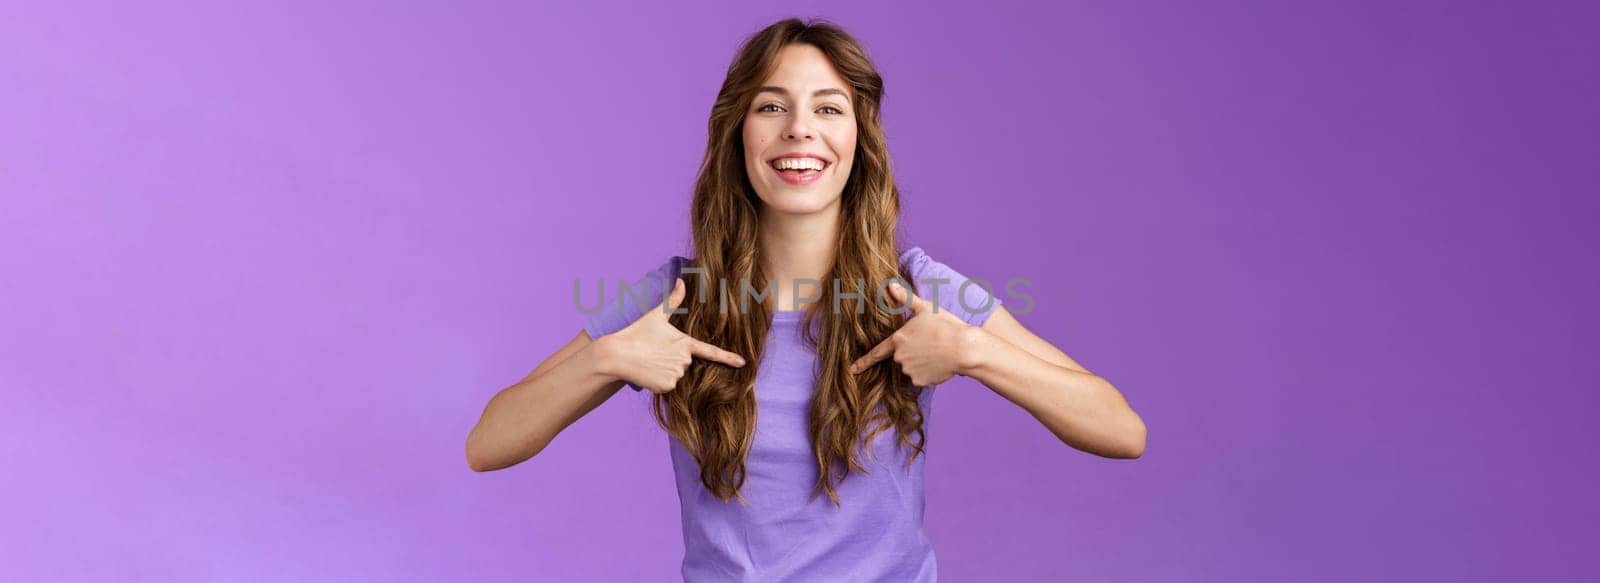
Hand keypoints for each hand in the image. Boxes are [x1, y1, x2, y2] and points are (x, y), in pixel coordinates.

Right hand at [598, 277, 745, 393]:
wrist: (618, 354)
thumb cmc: (637, 333)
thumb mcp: (656, 315)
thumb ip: (673, 300)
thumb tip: (680, 279)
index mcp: (685, 343)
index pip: (711, 352)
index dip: (728, 358)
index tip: (744, 363)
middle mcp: (684, 361)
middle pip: (686, 364)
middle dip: (673, 360)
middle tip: (655, 352)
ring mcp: (676, 375)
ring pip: (677, 376)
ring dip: (666, 371)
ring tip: (650, 362)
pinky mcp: (666, 387)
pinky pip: (668, 387)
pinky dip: (659, 382)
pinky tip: (649, 373)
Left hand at [848, 282, 978, 386]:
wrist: (964, 348)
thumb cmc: (946, 325)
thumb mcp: (926, 308)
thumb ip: (906, 299)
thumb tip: (890, 285)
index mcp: (898, 339)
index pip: (876, 352)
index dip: (864, 361)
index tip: (852, 369)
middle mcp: (899, 357)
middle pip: (900, 357)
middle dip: (911, 353)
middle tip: (930, 344)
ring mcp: (909, 371)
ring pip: (911, 368)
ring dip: (920, 363)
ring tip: (937, 353)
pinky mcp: (920, 381)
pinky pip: (921, 378)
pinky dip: (928, 373)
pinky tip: (939, 364)